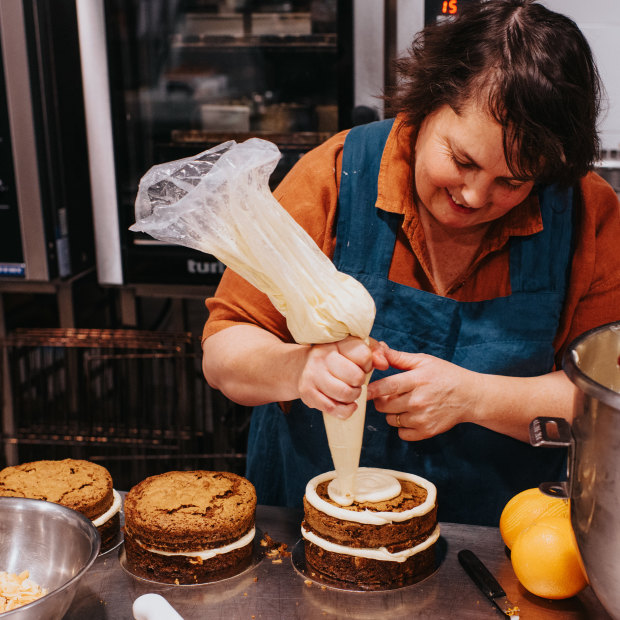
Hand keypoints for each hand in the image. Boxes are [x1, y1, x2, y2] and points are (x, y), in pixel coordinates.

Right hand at [298, 337, 389, 419]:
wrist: (303, 368)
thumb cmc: (336, 358)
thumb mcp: (355, 348)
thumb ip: (375, 351)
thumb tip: (383, 364)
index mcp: (335, 342)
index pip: (363, 355)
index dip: (368, 364)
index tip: (362, 366)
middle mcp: (321, 356)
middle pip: (355, 377)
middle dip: (360, 383)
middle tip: (355, 382)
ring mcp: (312, 375)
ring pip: (345, 394)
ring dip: (353, 397)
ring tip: (350, 392)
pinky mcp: (307, 393)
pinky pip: (334, 408)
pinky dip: (346, 410)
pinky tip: (346, 404)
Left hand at [366, 348, 481, 439]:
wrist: (470, 396)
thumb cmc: (446, 375)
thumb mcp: (424, 361)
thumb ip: (399, 357)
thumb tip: (378, 348)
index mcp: (417, 380)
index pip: (387, 387)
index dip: (372, 390)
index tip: (363, 390)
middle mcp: (419, 401)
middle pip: (384, 405)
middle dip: (381, 400)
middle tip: (389, 394)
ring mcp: (423, 418)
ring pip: (391, 419)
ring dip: (392, 413)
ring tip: (404, 404)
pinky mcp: (427, 431)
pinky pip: (401, 433)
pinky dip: (402, 426)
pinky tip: (410, 416)